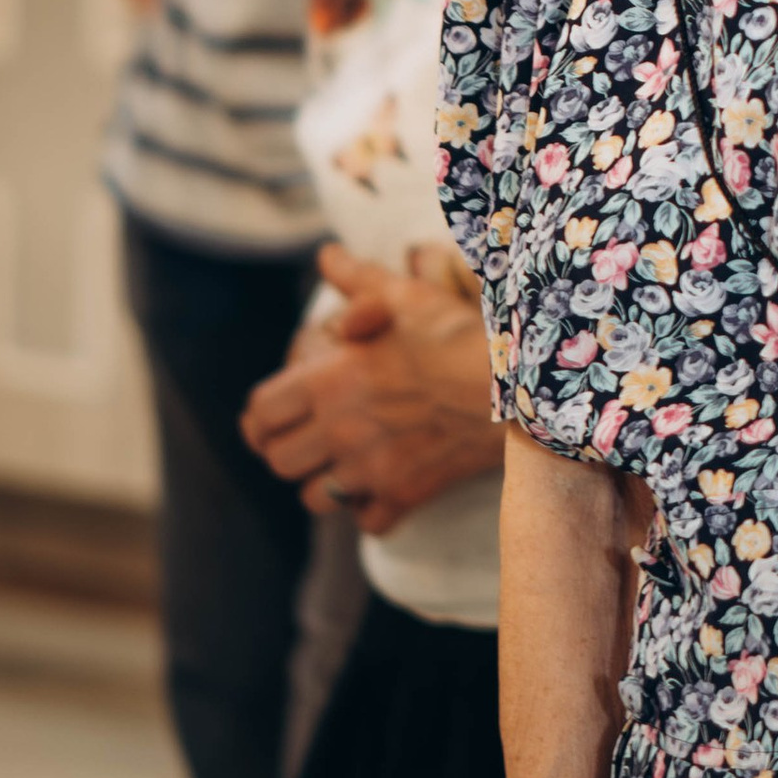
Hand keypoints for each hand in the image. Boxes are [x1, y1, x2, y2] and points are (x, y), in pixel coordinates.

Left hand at [239, 267, 502, 531]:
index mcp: (332, 379)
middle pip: (278, 461)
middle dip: (286, 451)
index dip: (260, 415)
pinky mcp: (406, 494)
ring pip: (314, 498)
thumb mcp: (409, 296)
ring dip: (323, 484)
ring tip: (342, 464)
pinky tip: (382, 486)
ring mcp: (372, 468)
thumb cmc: (459, 335)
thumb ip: (360, 279)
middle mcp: (342, 428)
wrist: (518, 384)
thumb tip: (327, 256)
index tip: (273, 414)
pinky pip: (367, 522)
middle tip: (308, 438)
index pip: (261, 413)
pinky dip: (369, 511)